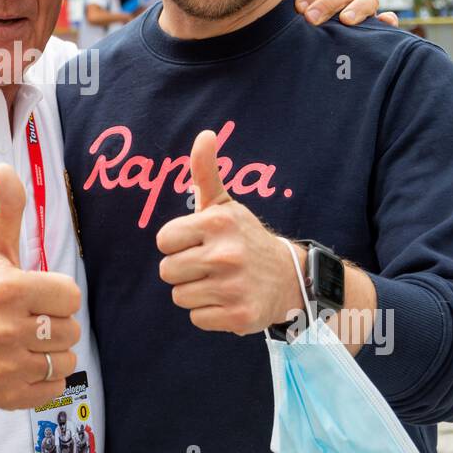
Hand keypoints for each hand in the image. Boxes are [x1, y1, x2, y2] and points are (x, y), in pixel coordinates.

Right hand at [0, 164, 82, 409]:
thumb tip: (4, 167)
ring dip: (51, 352)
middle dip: (54, 324)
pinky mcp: (10, 396)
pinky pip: (55, 389)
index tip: (35, 295)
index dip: (56, 295)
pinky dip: (44, 380)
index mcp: (9, 290)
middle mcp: (8, 330)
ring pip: (66, 360)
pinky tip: (22, 364)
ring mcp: (8, 366)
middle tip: (28, 320)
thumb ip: (7, 208)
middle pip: (71, 329)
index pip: (70, 296)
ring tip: (25, 342)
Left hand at [155, 130, 304, 334]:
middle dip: (184, 270)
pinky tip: (229, 300)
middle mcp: (225, 254)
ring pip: (180, 296)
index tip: (198, 242)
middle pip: (167, 271)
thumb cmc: (244, 238)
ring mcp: (233, 287)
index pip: (163, 241)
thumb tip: (205, 134)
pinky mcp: (239, 316)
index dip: (177, 244)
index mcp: (216, 223)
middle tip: (209, 265)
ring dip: (196, 292)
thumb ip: (206, 171)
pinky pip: (197, 318)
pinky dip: (210, 313)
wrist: (289, 278)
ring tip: (220, 282)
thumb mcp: (224, 204)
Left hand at [287, 0, 399, 27]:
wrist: (307, 40)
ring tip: (344, 20)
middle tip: (310, 17)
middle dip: (326, 1)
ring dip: (357, 7)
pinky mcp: (375, 24)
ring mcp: (363, 6)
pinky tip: (385, 22)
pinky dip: (387, 19)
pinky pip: (386, 19)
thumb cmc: (297, 15)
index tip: (299, 4)